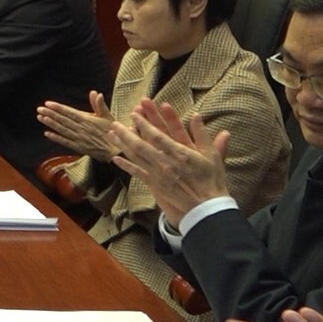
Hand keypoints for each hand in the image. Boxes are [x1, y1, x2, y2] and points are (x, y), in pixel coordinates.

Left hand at [38, 89, 116, 161]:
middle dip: (50, 114)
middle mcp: (81, 128)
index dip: (58, 108)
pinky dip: (56, 138)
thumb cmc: (113, 132)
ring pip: (62, 129)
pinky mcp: (79, 147)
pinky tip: (47, 133)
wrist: (117, 151)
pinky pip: (65, 142)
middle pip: (63, 120)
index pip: (70, 112)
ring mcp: (79, 138)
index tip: (48, 103)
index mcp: (87, 120)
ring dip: (51, 124)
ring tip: (40, 118)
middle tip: (39, 109)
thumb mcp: (108, 116)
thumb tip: (96, 93)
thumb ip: (100, 105)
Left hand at [107, 97, 230, 224]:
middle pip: (140, 144)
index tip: (134, 114)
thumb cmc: (212, 180)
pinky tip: (115, 159)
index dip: (143, 124)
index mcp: (179, 153)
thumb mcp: (211, 155)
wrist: (207, 207)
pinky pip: (137, 173)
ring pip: (136, 156)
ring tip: (111, 134)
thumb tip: (197, 115)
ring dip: (122, 145)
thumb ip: (202, 134)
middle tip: (114, 123)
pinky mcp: (155, 185)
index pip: (157, 135)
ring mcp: (158, 174)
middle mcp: (165, 162)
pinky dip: (125, 166)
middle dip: (126, 133)